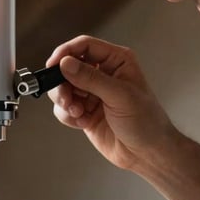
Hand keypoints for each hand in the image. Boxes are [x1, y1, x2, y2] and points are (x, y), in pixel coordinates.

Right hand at [46, 35, 175, 171]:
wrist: (147, 154)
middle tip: (66, 97)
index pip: (85, 46)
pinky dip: (67, 115)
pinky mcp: (84, 111)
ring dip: (65, 101)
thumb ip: (91, 78)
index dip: (66, 52)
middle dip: (62, 83)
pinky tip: (82, 122)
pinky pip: (64, 107)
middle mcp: (103, 73)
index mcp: (117, 61)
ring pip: (62, 88)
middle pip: (68, 67)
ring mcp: (92, 93)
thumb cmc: (146, 122)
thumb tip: (66, 64)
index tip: (53, 65)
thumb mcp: (119, 96)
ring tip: (77, 112)